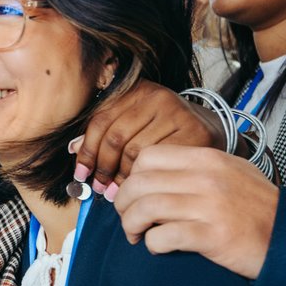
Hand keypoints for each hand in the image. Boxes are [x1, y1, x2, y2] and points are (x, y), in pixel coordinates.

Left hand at [73, 81, 221, 199]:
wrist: (212, 131)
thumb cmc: (164, 131)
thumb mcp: (135, 122)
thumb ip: (107, 132)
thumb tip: (74, 148)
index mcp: (137, 90)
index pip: (101, 121)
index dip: (87, 151)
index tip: (81, 174)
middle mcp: (157, 97)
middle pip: (115, 137)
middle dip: (102, 168)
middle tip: (98, 188)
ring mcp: (178, 114)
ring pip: (135, 152)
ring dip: (120, 178)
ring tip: (115, 194)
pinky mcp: (194, 133)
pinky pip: (158, 163)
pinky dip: (143, 180)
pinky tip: (139, 191)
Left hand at [113, 144, 278, 278]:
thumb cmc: (259, 209)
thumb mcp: (232, 172)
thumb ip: (197, 168)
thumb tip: (157, 174)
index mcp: (208, 159)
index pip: (149, 157)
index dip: (132, 176)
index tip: (134, 194)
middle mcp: (206, 178)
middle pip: (140, 183)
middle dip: (123, 204)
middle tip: (128, 219)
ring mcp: (209, 206)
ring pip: (145, 208)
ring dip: (131, 225)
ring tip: (136, 236)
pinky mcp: (211, 236)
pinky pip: (162, 237)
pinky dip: (152, 244)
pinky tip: (158, 248)